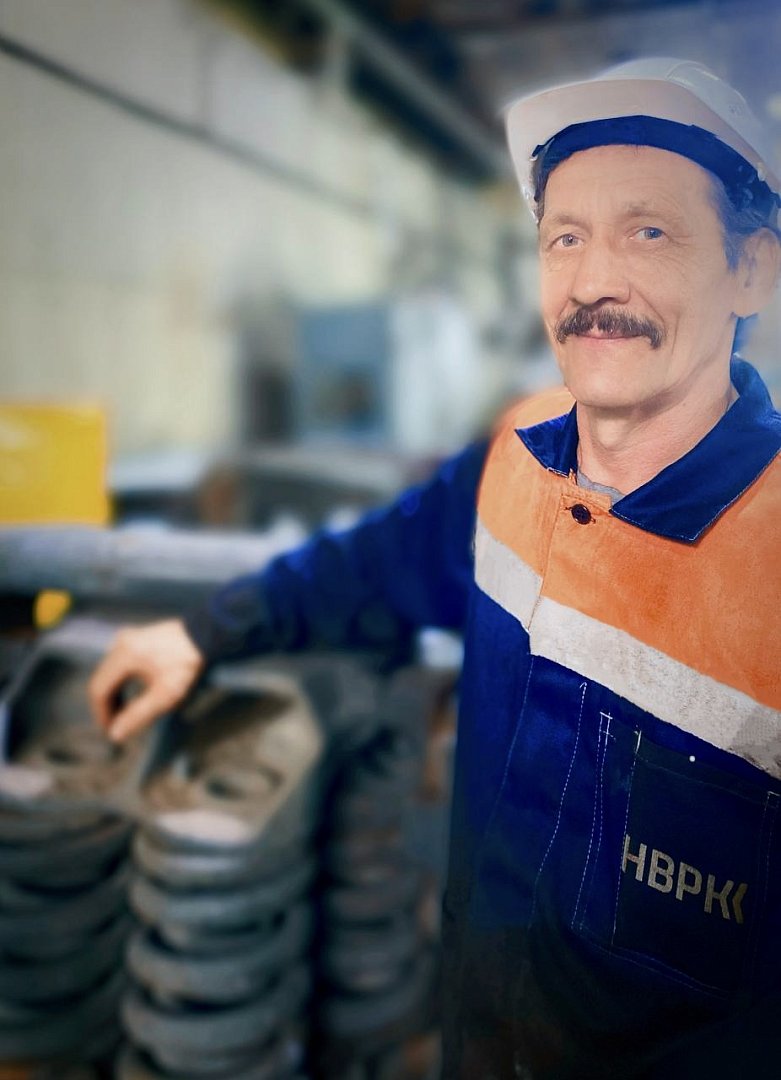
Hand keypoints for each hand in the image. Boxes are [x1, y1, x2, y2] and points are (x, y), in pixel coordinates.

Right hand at [88, 619, 203, 741]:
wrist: (206, 633)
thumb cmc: (187, 664)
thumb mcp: (166, 695)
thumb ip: (138, 716)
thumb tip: (115, 735)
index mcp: (123, 656)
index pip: (98, 690)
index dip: (101, 714)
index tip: (111, 731)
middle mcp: (119, 644)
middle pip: (101, 681)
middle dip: (108, 706)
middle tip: (118, 726)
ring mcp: (126, 638)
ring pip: (109, 673)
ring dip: (115, 695)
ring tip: (126, 714)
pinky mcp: (135, 638)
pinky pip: (118, 664)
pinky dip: (122, 681)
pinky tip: (133, 695)